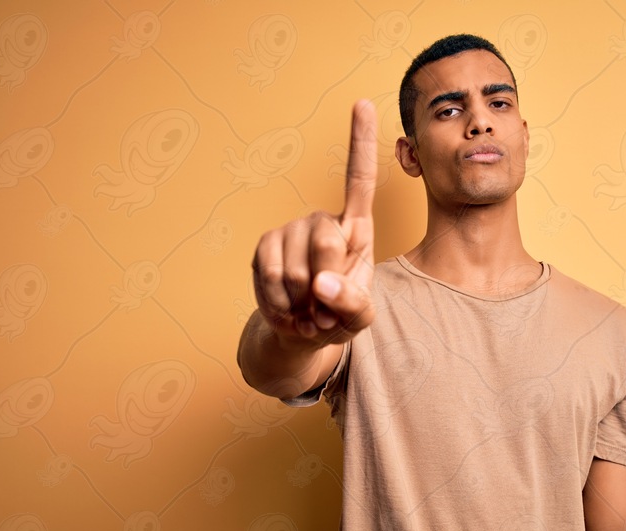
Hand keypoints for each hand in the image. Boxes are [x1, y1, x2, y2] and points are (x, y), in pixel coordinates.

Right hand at [252, 100, 376, 348]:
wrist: (303, 332)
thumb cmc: (339, 314)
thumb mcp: (359, 316)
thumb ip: (352, 302)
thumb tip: (321, 283)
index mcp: (356, 229)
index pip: (358, 180)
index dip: (360, 143)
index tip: (361, 103)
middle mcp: (321, 220)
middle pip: (327, 242)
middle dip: (327, 284)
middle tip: (326, 306)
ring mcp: (289, 231)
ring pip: (297, 268)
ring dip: (303, 301)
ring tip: (309, 309)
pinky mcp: (264, 247)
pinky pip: (271, 276)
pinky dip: (281, 303)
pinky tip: (289, 308)